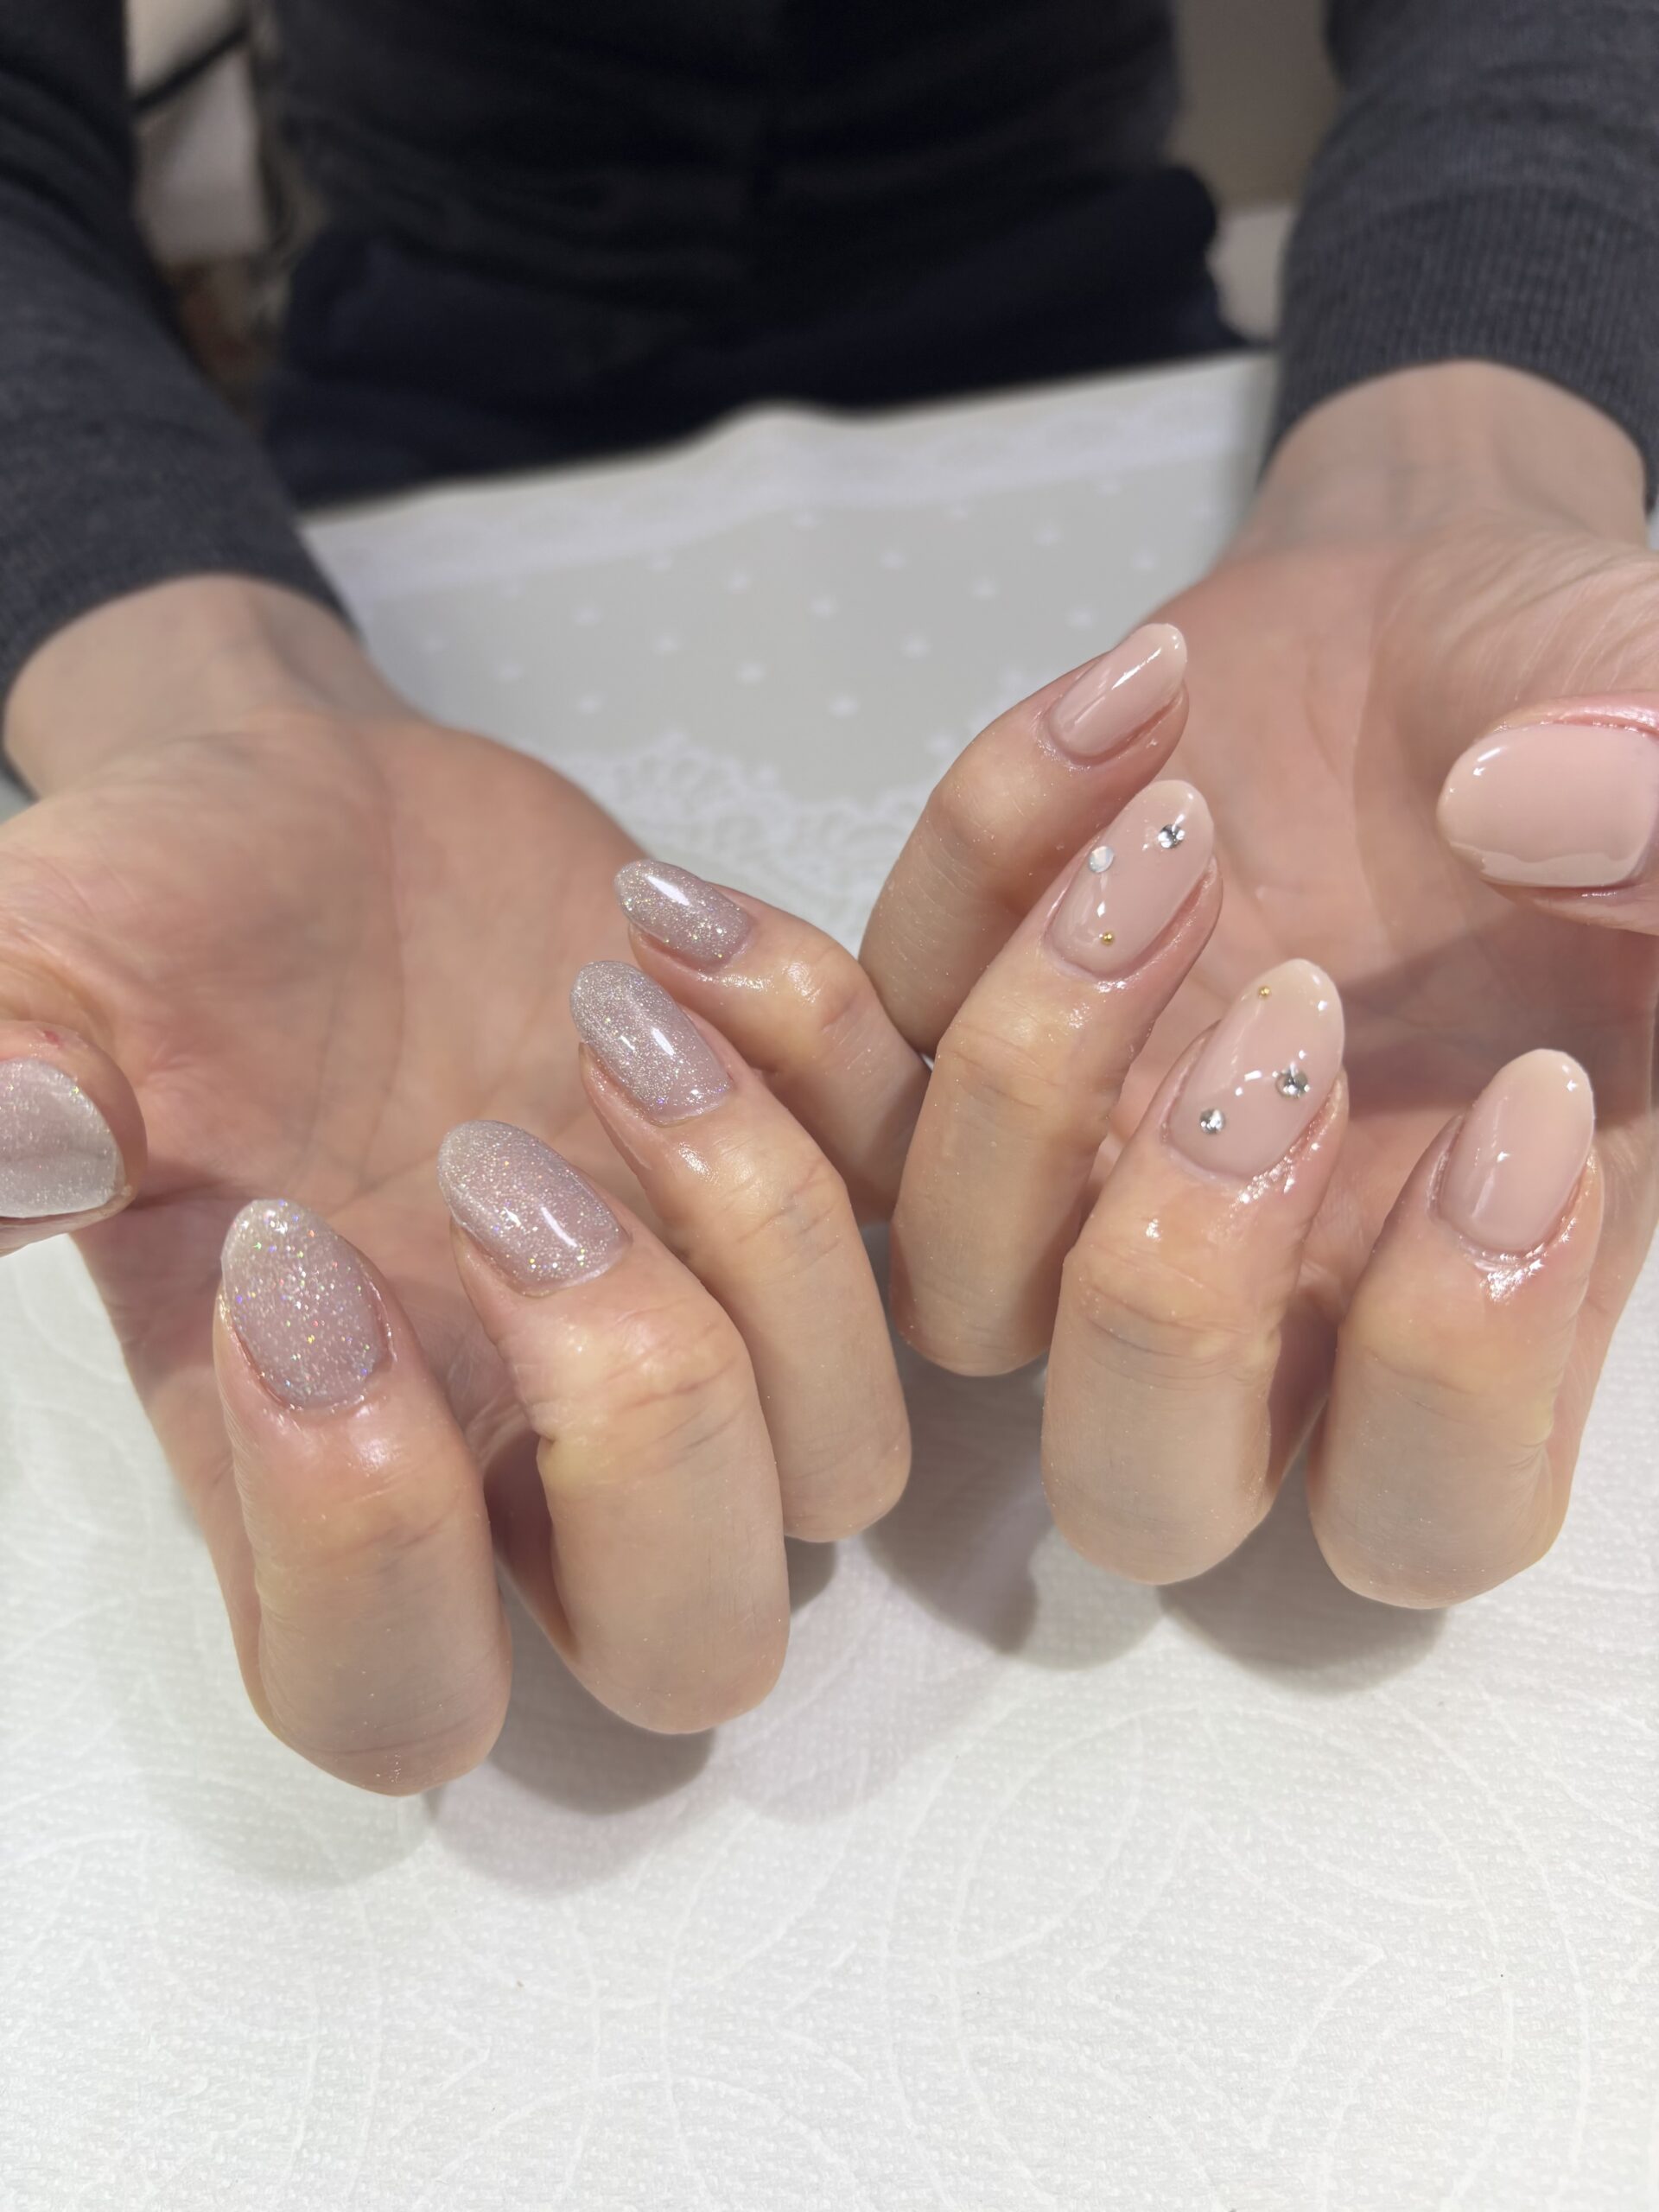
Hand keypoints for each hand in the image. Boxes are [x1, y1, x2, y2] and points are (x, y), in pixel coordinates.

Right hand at [0, 581, 912, 1788]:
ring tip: (599, 1009)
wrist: (309, 812)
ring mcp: (701, 1323)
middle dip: (632, 1411)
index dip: (369, 1545)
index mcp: (328, 1467)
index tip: (286, 1256)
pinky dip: (834, 1051)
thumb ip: (10, 1075)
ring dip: (754, 1223)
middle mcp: (533, 1450)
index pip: (395, 1701)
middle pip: (691, 1644)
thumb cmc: (161, 929)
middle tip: (488, 1164)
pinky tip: (663, 918)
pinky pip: (929, 1198)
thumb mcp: (41, 977)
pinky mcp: (813, 1169)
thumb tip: (23, 1137)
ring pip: (853, 1457)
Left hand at [858, 363, 1658, 1605]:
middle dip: (1181, 1282)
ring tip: (1183, 825)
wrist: (1428, 639)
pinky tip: (1103, 714)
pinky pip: (860, 1059)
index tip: (1520, 1092)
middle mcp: (1256, 1292)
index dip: (1453, 1373)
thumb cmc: (1589, 724)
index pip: (1426, 1512)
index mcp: (1463, 1292)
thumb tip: (1532, 810)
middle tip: (1295, 1009)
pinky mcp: (945, 1042)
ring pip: (957, 1289)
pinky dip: (950, 881)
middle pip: (1139, 1483)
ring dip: (1037, 1060)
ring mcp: (1070, 1183)